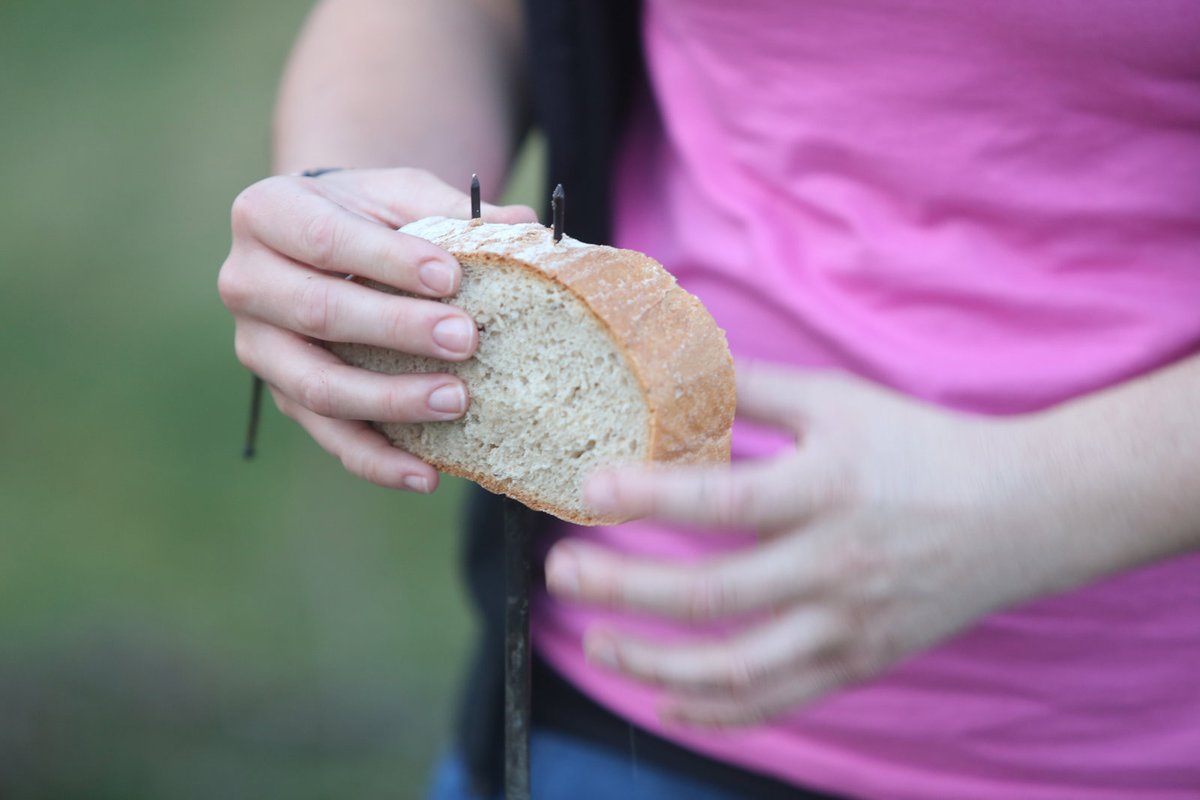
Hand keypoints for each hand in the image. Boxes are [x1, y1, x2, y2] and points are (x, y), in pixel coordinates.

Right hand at [218, 167, 535, 491]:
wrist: (317, 242)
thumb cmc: (366, 214)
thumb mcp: (399, 194)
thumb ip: (451, 209)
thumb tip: (525, 221)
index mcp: (267, 214)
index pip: (325, 240)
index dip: (388, 261)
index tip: (452, 276)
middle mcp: (246, 282)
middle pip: (317, 312)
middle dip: (396, 330)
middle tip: (466, 339)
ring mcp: (260, 347)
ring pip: (318, 386)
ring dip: (390, 400)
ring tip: (457, 401)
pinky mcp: (283, 395)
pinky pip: (328, 436)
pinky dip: (376, 461)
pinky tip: (425, 474)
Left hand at [544, 362, 1065, 726]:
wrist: (1023, 513)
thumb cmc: (920, 447)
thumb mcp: (838, 402)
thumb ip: (752, 387)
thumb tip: (674, 359)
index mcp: (827, 491)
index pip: (724, 502)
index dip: (650, 497)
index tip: (588, 490)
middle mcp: (836, 567)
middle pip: (712, 596)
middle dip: (623, 590)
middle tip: (560, 575)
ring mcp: (848, 626)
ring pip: (736, 671)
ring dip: (653, 665)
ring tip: (596, 643)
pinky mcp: (859, 663)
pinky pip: (777, 703)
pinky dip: (715, 711)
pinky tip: (665, 698)